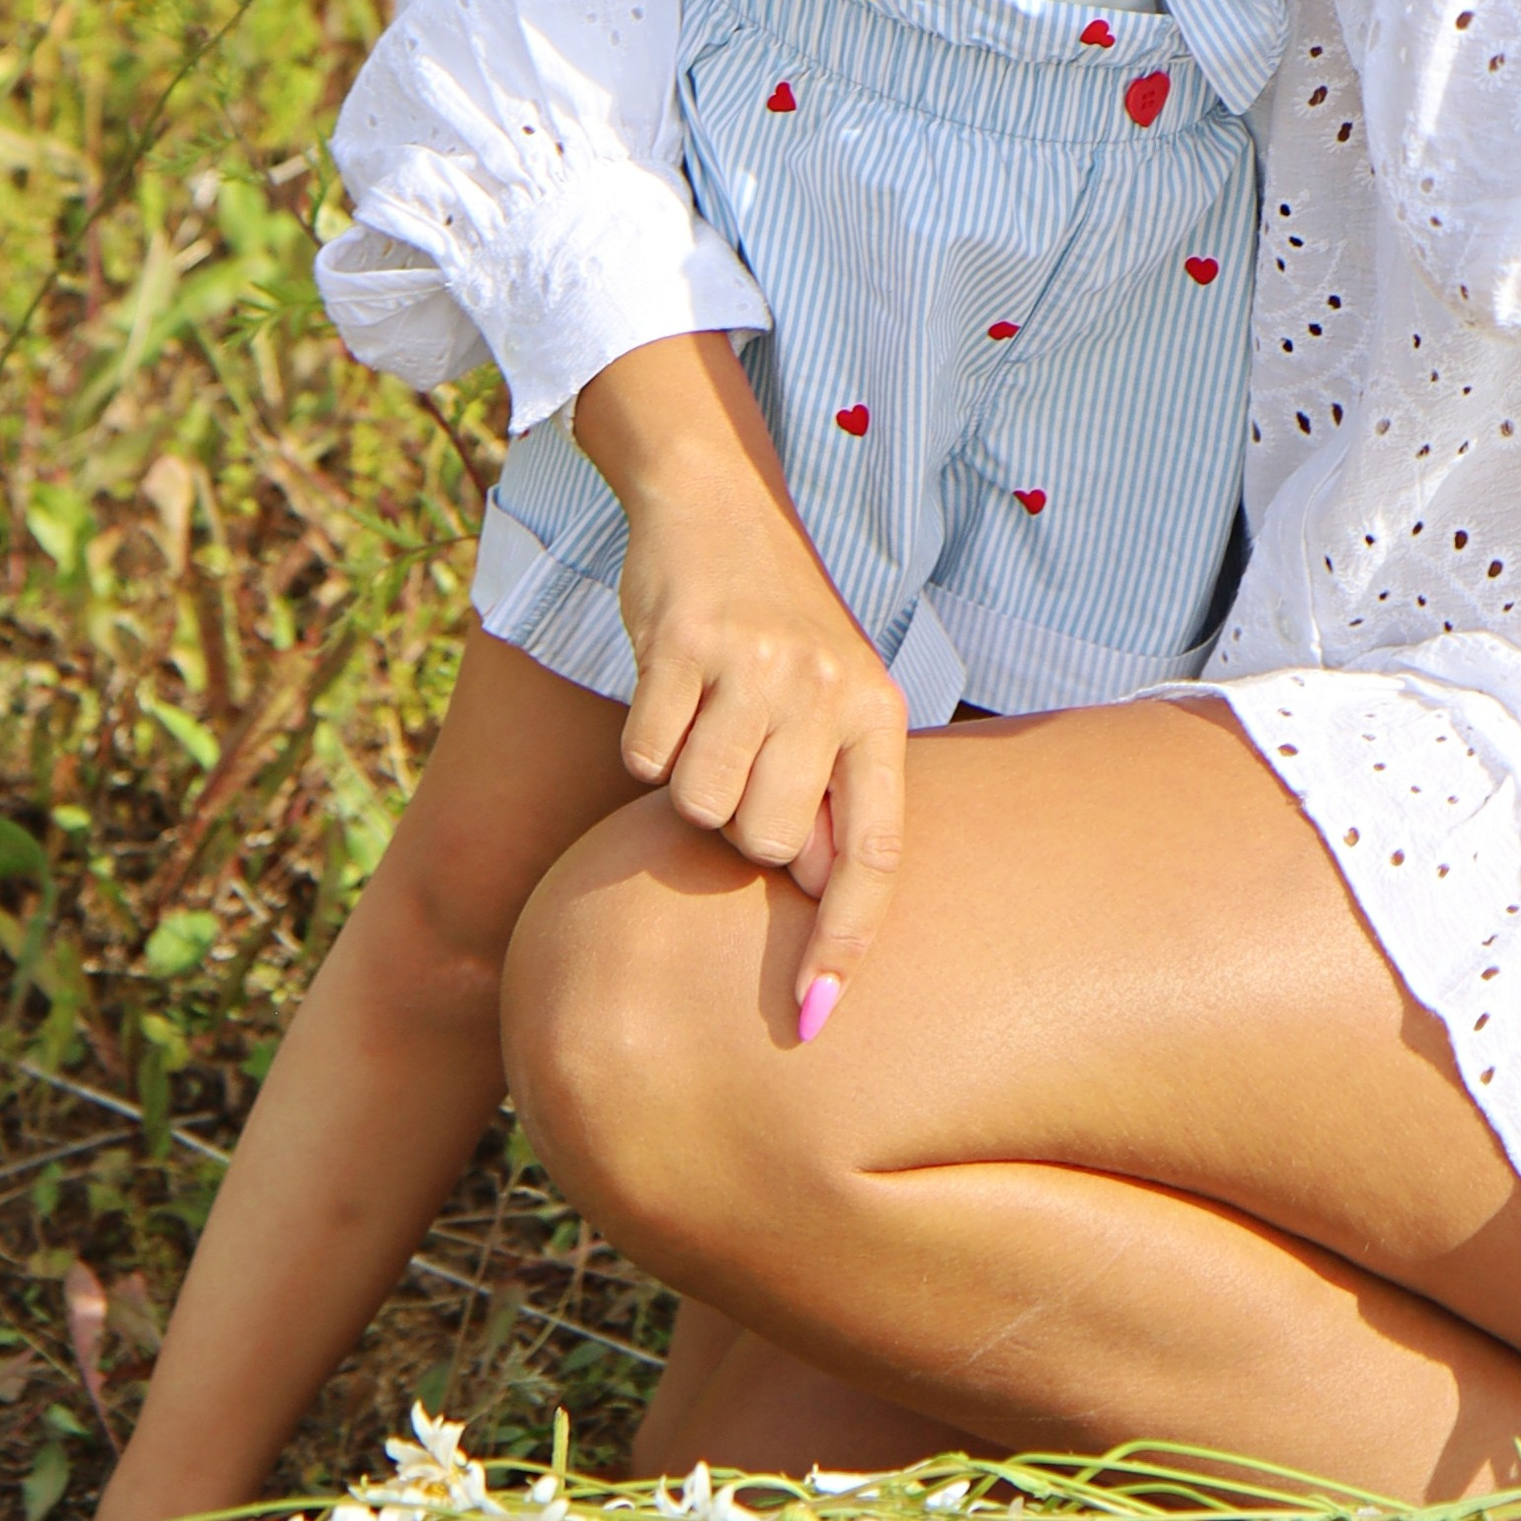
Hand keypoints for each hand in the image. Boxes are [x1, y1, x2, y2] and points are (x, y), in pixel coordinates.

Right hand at [573, 335, 905, 1032]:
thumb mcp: (831, 695)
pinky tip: (669, 686)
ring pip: (700, 806)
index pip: (873, 851)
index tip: (817, 1016)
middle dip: (736, 824)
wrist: (715, 504)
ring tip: (705, 716)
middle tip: (736, 757)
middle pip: (766, 841)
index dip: (846, 939)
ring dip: (685, 779)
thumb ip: (830, 787)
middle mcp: (828, 689)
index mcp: (876, 712)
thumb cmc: (776, 624)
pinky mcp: (685, 646)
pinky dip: (644, 739)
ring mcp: (757, 667)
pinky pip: (645, 757)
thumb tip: (810, 895)